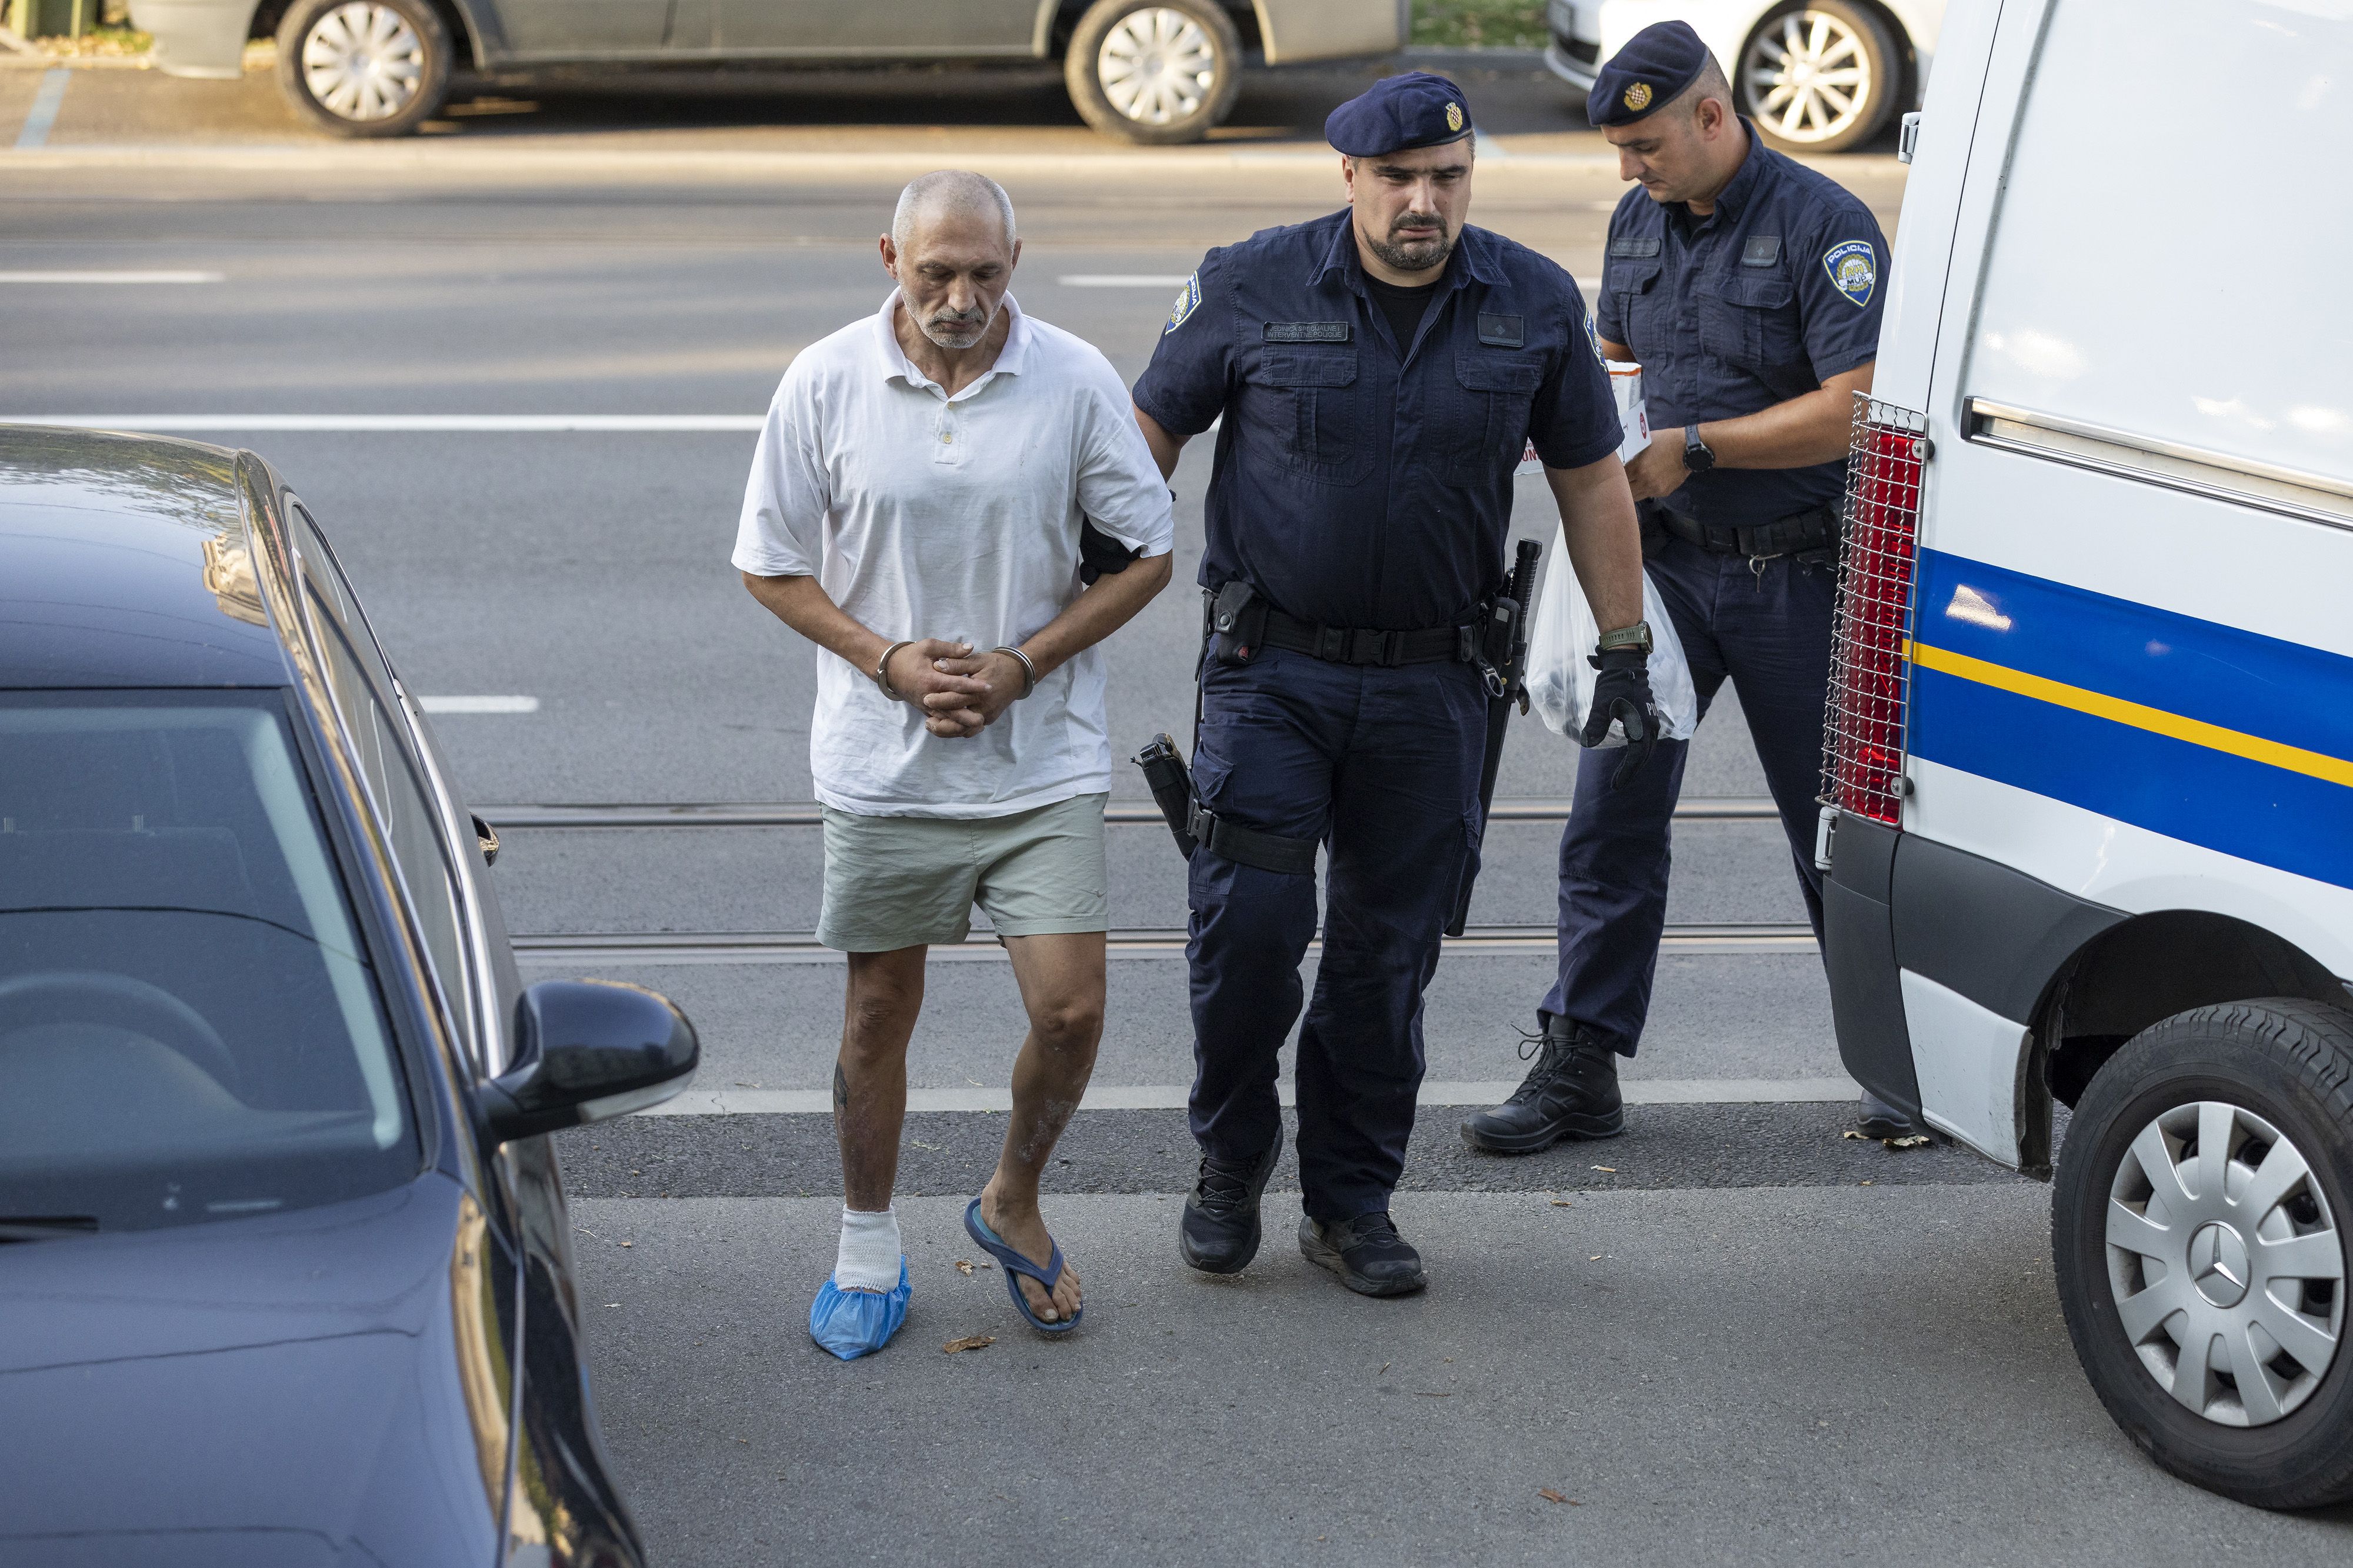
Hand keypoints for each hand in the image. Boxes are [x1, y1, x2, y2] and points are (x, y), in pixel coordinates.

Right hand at [880, 639, 990, 736]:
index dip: (973, 686)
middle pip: (953, 708)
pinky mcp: (924, 710)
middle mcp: (929, 695)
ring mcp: (926, 705)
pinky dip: (952, 725)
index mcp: (931, 679)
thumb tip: (970, 647)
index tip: (989, 687)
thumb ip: (950, 648)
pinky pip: (939, 721)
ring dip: (962, 723)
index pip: (956, 684)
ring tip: (980, 725)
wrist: (889, 669)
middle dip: (969, 712)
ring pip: (946, 718)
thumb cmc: (909, 656)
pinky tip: (965, 727)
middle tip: (986, 714)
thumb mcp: (929, 646)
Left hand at [920, 647, 1028, 737]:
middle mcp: (985, 707)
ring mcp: (988, 715)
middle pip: (961, 721)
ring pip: (966, 730)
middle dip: (942, 723)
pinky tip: (945, 727)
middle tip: (926, 722)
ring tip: (932, 726)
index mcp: (981, 691)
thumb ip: (957, 664)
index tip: (925, 699)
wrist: (1019, 674)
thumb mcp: (977, 660)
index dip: (941, 700)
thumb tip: (937, 666)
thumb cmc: (996, 664)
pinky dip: (958, 730)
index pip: (958, 699)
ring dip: (949, 731)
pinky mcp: (989, 719)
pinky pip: (971, 729)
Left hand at [1582, 648, 1658, 789]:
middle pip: (1644, 756)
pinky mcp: (1648, 716)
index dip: (1627, 772)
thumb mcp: (1601, 704)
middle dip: (1631, 771)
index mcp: (1641, 724)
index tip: (1616, 785)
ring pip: (1647, 749)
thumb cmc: (1613, 683)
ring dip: (1636, 763)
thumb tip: (1587, 744)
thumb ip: (1596, 724)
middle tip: (1616, 784)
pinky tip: (1629, 756)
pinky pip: (1646, 740)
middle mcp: (1650, 725)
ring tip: (1621, 775)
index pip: (1636, 756)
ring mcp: (1651, 720)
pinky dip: (1639, 752)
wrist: (1626, 664)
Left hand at [1621, 435, 1687, 502]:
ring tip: (1632, 484)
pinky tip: (1648, 481)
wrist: (1689, 449)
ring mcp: (1654, 488)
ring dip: (1633, 491)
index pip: (1618, 478)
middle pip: (1625, 491)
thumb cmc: (1666, 441)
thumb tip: (1621, 457)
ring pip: (1636, 496)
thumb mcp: (1645, 442)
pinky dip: (1646, 490)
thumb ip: (1632, 453)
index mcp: (1637, 468)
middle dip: (1622, 486)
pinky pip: (1649, 494)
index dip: (1616, 476)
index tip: (1615, 473)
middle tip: (1621, 482)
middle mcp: (1644, 481)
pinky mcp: (1663, 492)